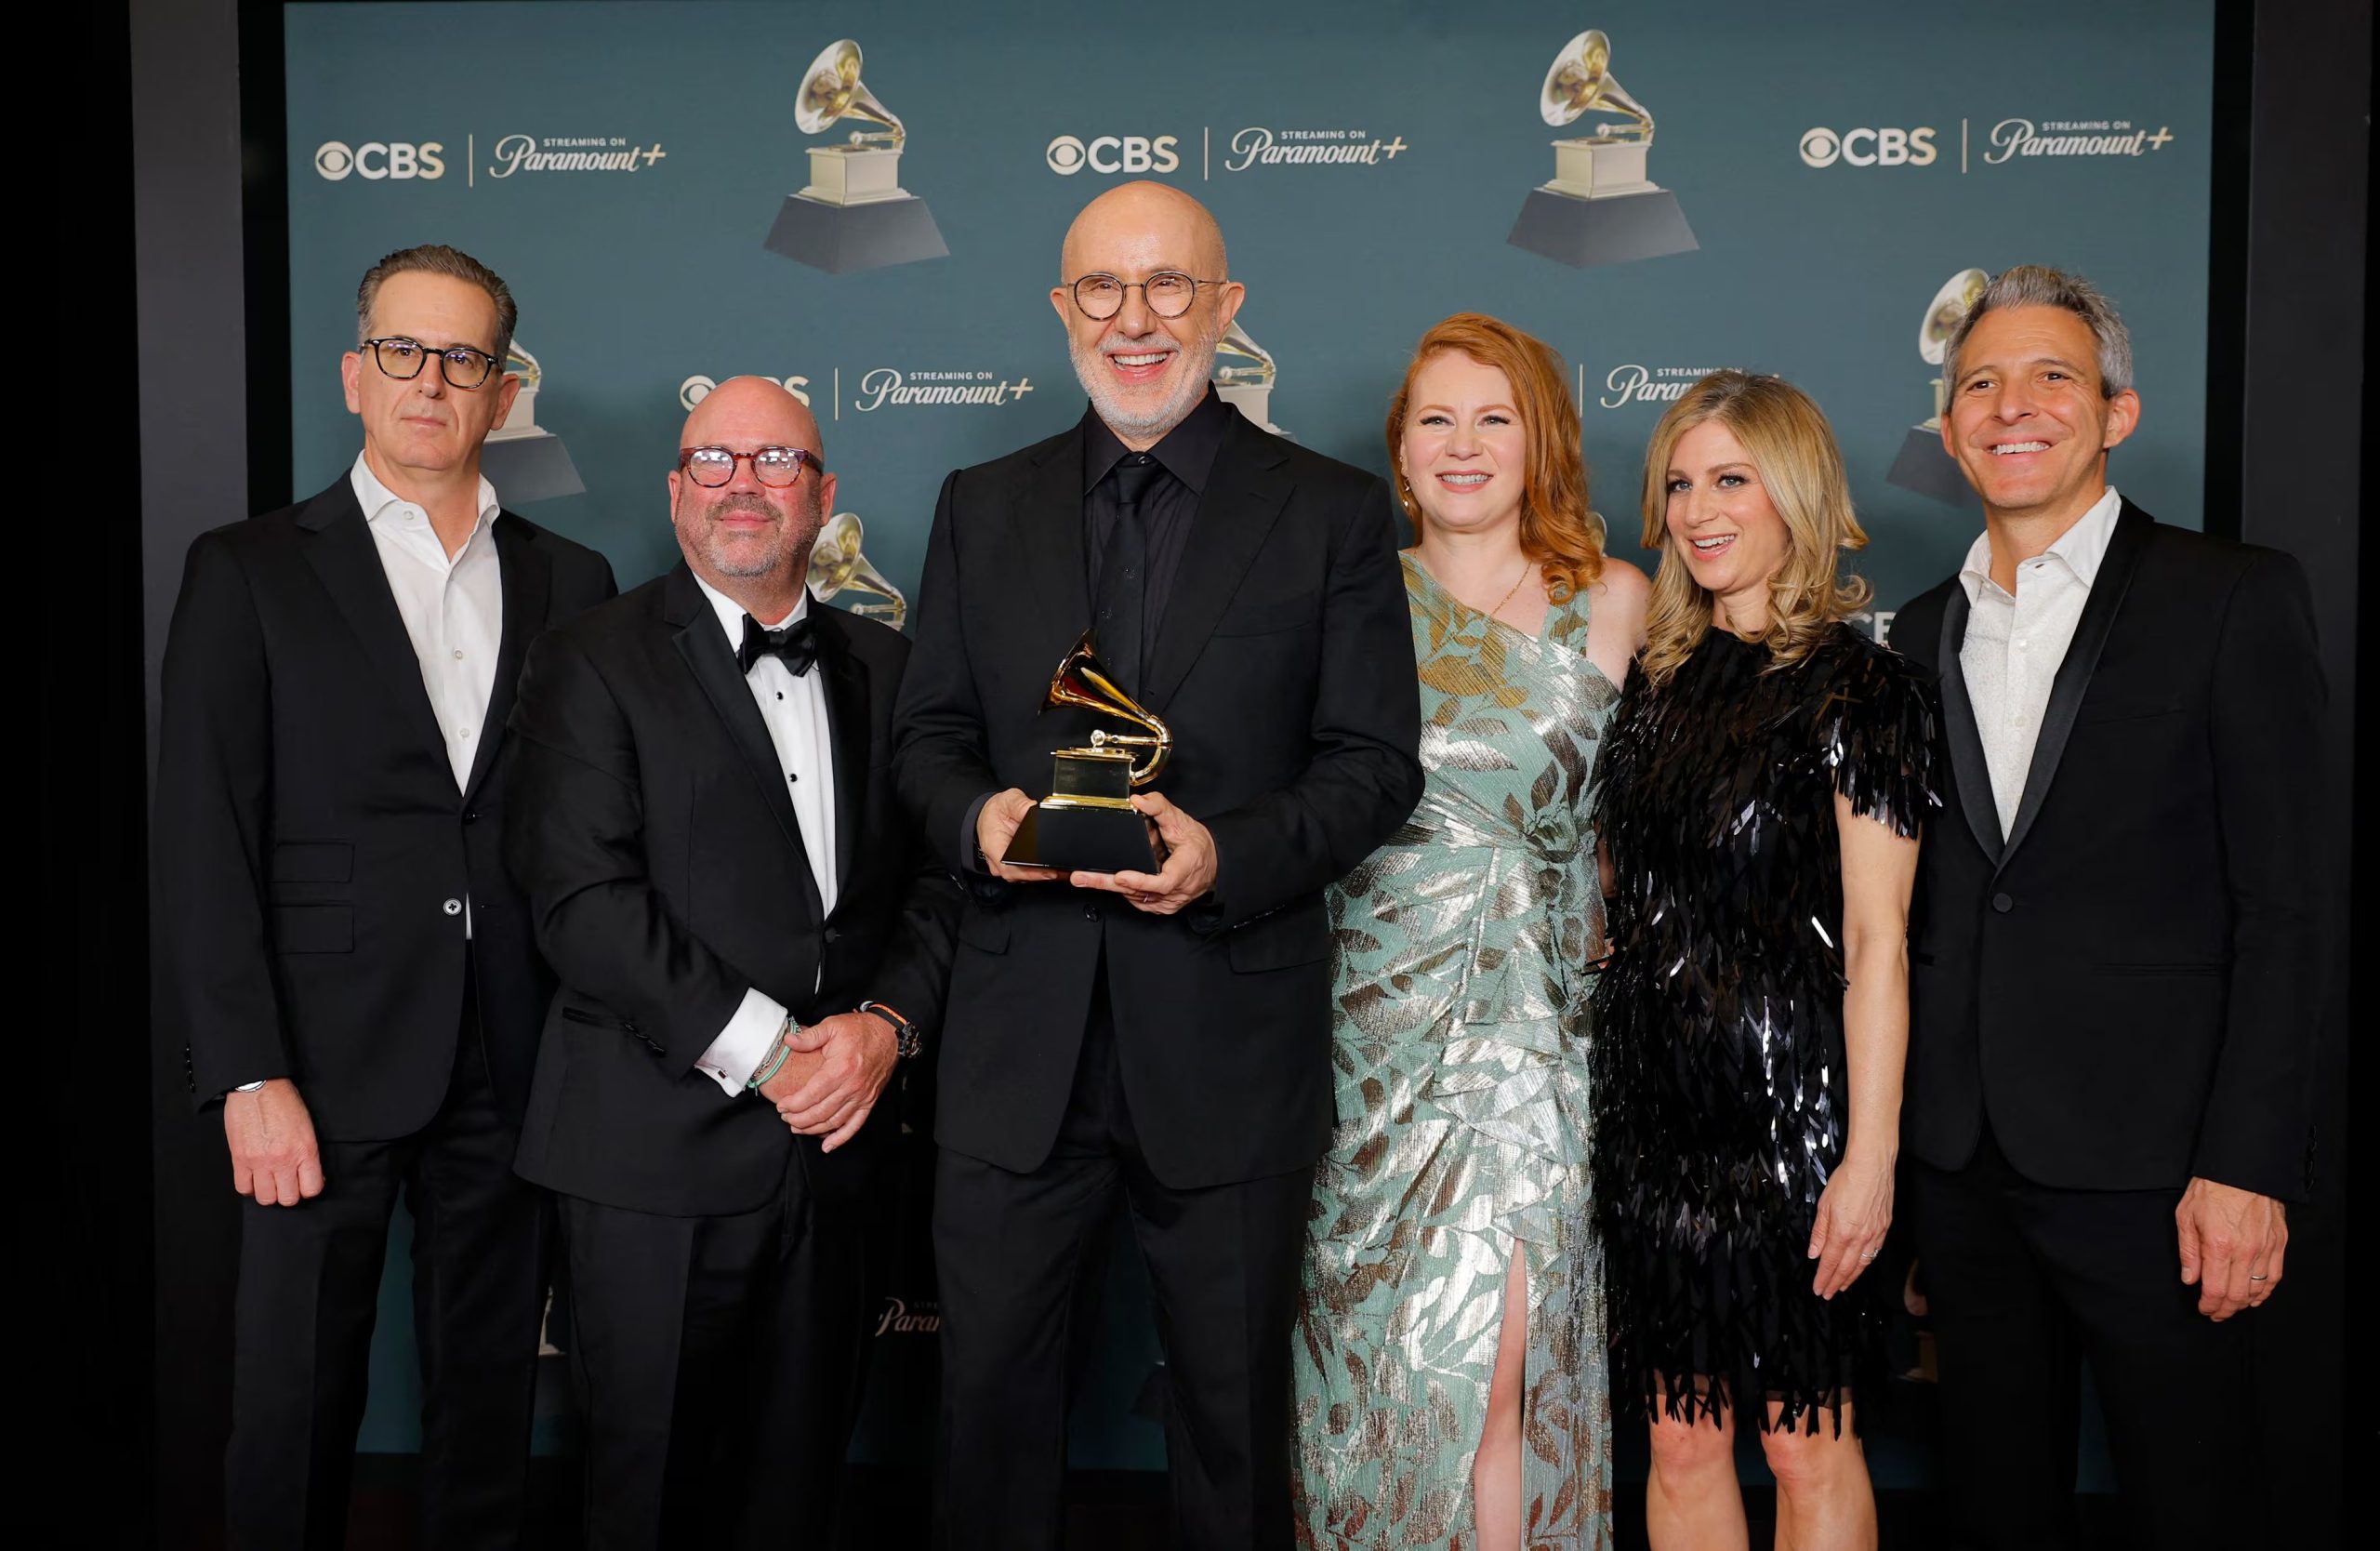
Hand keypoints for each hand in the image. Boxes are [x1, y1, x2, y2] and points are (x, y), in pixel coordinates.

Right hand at [224, 1078, 324, 1205]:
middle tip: (287, 1183)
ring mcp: (259, 1162)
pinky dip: (249, 1187)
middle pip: (288, 1199)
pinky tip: (255, 1177)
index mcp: (305, 1150)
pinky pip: (243, 1188)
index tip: (306, 1183)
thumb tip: (310, 1175)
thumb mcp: (307, 1128)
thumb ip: (309, 1154)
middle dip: (289, 1194)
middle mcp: (283, 1160)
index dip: (309, 1189)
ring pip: (266, 1198)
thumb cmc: (284, 1103)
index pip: (312, 1189)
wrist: (258, 1087)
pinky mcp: (239, 1159)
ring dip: (269, 1193)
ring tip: (270, 1181)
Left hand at [772, 1012, 897, 1152]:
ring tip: (798, 1128)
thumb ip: (809, 1036)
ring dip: (813, 1129)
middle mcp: (852, 1087)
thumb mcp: (832, 1025)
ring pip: (834, 1122)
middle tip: (785, 1118)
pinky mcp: (870, 1102)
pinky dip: (841, 1138)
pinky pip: (855, 1125)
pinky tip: (827, 1146)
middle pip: (820, 1112)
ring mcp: (862, 1097)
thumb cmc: (860, 1030)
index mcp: (840, 1069)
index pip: (811, 1094)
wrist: (889, 1034)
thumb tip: (788, 1041)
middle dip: (799, 1119)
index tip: (781, 1105)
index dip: (793, 1104)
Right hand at [977, 788, 1061, 882]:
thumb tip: (1033, 808)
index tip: (1048, 872)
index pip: (1010, 867)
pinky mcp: (1013, 865)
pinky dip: (1040, 872)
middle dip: (1042, 875)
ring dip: (1043, 875)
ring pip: (1024, 876)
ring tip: (1062, 870)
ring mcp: (1005, 865)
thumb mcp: (1008, 800)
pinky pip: (1026, 872)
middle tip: (1063, 870)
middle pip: (1020, 875)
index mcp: (993, 845)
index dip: (1030, 873)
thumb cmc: (996, 809)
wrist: (989, 813)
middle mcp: (997, 860)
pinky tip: (1055, 867)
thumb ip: (1020, 804)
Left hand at [1072, 792, 1217, 914]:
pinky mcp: (1160, 906)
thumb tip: (1139, 800)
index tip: (1121, 876)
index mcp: (1184, 870)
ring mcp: (1167, 902)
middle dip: (1107, 884)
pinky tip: (1106, 881)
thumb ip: (1160, 808)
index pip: (1163, 882)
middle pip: (1139, 891)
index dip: (1141, 881)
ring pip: (1134, 897)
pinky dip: (1121, 890)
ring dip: (1108, 887)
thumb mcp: (1182, 821)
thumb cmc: (1198, 846)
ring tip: (1084, 877)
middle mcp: (1175, 892)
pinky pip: (1137, 899)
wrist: (1212, 865)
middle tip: (1082, 878)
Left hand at [1808, 1147, 1893, 1298]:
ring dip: (1851, 1277)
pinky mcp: (1884, 1228)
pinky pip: (1874, 1252)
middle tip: (1828, 1293)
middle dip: (1836, 1282)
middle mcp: (1860, 1237)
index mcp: (1842, 1232)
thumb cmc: (1847, 1180)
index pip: (1830, 1262)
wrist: (1872, 1166)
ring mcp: (1875, 1233)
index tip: (1819, 1289)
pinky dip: (1866, 1264)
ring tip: (1843, 1285)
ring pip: (1862, 1263)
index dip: (1824, 1278)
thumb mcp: (1824, 1205)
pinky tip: (1861, 1267)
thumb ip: (1820, 1232)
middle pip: (1846, 1267)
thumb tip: (1814, 1253)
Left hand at [2177, 1177, 2286, 1319]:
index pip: (2215, 1289)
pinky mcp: (2279, 1243)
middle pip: (2238, 1295)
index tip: (2203, 1309)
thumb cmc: (2211, 1189)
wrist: (2242, 1169)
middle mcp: (2245, 1251)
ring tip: (2232, 1307)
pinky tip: (2255, 1297)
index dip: (2209, 1305)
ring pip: (2258, 1290)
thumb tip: (2190, 1279)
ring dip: (2244, 1304)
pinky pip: (2275, 1276)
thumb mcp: (2186, 1216)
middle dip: (2225, 1310)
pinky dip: (2265, 1292)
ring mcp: (2265, 1248)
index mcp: (2219, 1245)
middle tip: (2215, 1313)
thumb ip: (2188, 1252)